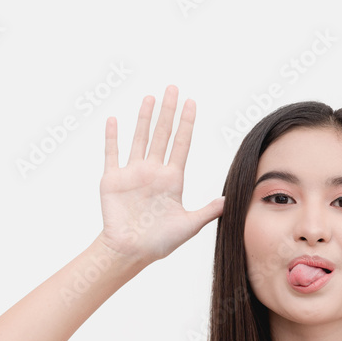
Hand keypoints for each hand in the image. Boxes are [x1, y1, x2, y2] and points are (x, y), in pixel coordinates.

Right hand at [96, 85, 224, 262]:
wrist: (131, 252)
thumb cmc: (160, 242)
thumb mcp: (189, 226)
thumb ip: (207, 211)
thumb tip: (229, 200)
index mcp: (172, 179)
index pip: (181, 144)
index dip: (186, 123)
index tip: (191, 103)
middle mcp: (153, 171)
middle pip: (162, 134)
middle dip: (168, 111)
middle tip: (173, 88)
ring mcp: (132, 173)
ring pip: (140, 138)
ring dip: (144, 118)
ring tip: (150, 97)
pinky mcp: (112, 179)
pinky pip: (112, 153)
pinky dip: (112, 137)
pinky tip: (115, 120)